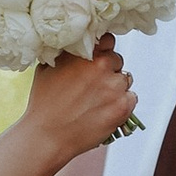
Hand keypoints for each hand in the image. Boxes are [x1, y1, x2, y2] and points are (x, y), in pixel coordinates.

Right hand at [24, 41, 135, 163]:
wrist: (47, 135)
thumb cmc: (44, 103)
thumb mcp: (49, 67)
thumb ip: (68, 54)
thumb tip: (76, 45)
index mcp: (86, 53)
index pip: (108, 40)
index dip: (103, 50)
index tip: (98, 58)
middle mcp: (102, 66)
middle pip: (117, 60)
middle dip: (108, 70)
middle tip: (93, 85)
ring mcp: (114, 87)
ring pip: (125, 80)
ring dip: (116, 87)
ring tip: (98, 100)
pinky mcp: (123, 107)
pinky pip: (131, 98)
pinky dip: (122, 103)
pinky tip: (105, 110)